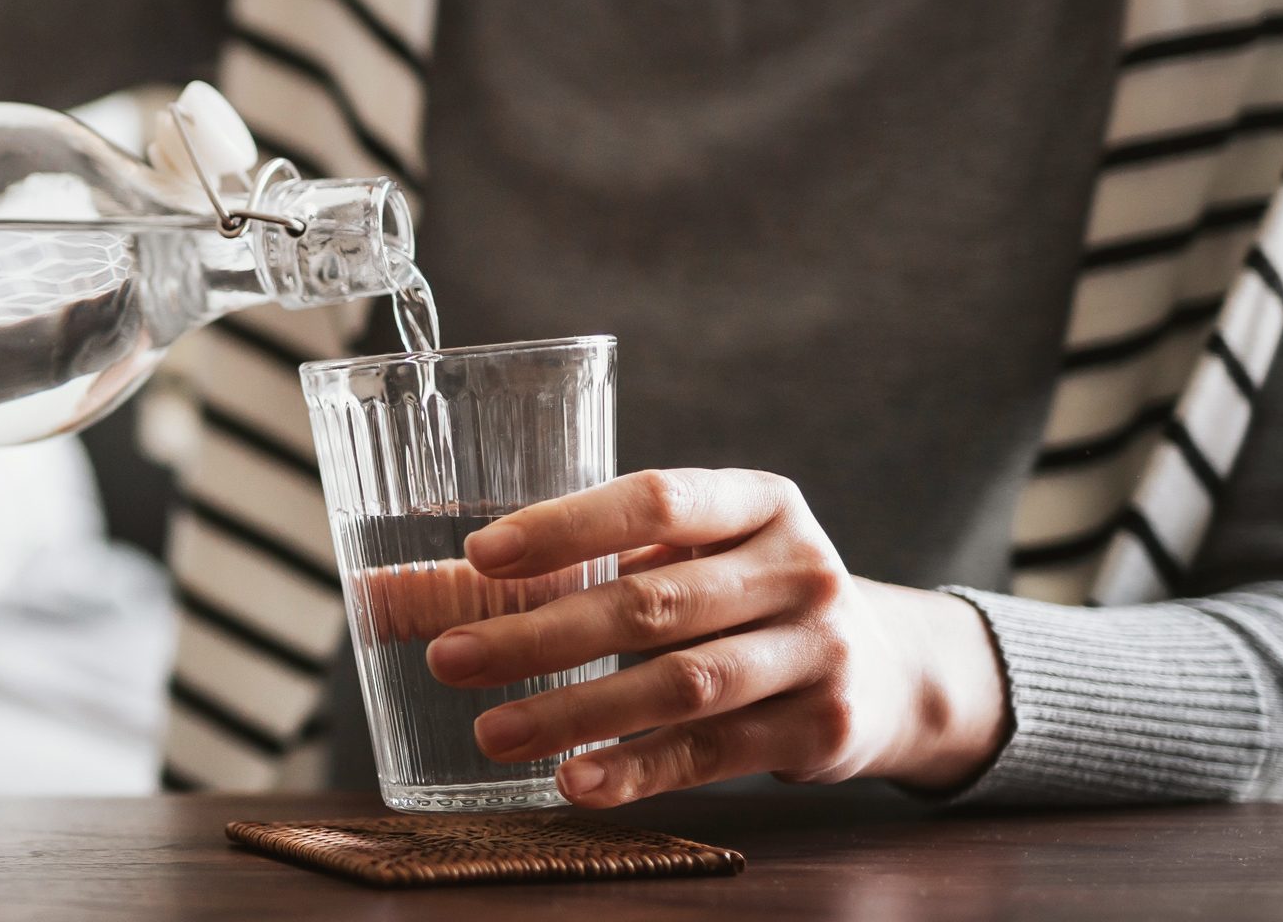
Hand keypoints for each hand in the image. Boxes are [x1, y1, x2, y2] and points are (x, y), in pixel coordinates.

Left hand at [423, 468, 1010, 807]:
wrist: (890, 668)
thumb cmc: (744, 592)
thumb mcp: (685, 555)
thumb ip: (568, 562)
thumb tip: (391, 589)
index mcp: (756, 499)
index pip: (654, 500)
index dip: (566, 526)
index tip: (480, 556)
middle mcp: (797, 565)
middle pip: (653, 601)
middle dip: (541, 633)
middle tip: (450, 659)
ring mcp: (816, 650)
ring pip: (679, 683)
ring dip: (576, 711)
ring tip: (493, 731)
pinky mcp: (819, 730)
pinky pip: (712, 753)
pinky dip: (637, 770)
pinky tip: (574, 782)